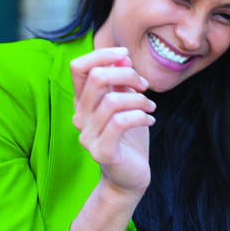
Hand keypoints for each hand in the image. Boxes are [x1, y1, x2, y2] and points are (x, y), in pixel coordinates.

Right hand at [70, 47, 154, 197]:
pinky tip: (150, 121)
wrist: (130, 175)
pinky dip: (140, 116)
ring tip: (150, 107)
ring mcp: (87, 136)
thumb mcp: (126, 102)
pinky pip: (120, 122)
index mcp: (82, 102)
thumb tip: (123, 57)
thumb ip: (121, 81)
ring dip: (139, 99)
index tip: (126, 57)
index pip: (79, 67)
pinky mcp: (102, 152)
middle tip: (145, 86)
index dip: (102, 55)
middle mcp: (80, 117)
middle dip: (127, 75)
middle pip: (97, 78)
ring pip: (112, 101)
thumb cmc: (129, 135)